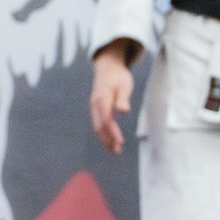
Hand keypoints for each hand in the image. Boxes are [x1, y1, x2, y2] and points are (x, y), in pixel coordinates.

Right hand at [88, 40, 138, 154]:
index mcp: (102, 97)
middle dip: (107, 139)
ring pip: (97, 127)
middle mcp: (95, 104)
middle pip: (100, 125)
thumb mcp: (124, 84)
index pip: (107, 118)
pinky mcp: (96, 110)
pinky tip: (110, 142)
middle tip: (117, 151)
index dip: (112, 131)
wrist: (107, 68)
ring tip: (114, 151)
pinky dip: (103, 134)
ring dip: (105, 140)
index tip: (120, 141)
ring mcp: (94, 107)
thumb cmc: (118, 76)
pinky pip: (98, 124)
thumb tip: (123, 110)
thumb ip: (123, 98)